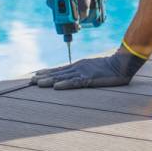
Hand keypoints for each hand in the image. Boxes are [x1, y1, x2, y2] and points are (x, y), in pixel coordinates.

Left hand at [30, 48, 145, 89]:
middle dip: (43, 77)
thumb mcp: (93, 68)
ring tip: (38, 83)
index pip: (59, 69)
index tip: (35, 74)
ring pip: (63, 77)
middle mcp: (78, 68)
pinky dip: (65, 84)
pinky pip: (76, 82)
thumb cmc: (109, 67)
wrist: (121, 63)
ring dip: (49, 81)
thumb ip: (84, 72)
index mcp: (78, 66)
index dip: (47, 72)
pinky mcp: (90, 79)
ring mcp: (83, 73)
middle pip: (57, 73)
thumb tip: (75, 76)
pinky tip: (56, 87)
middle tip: (30, 81)